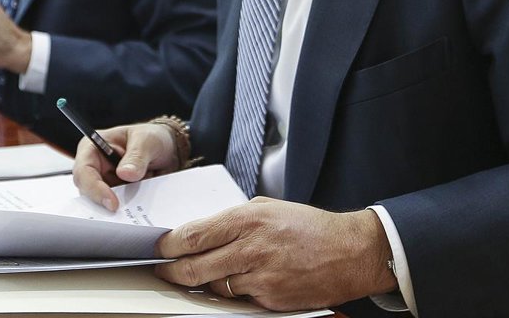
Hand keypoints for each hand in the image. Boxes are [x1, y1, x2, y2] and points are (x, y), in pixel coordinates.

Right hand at [72, 122, 178, 210]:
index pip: (83, 171)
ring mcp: (106, 184)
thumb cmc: (151, 138)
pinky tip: (140, 213)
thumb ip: (137, 155)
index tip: (112, 203)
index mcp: (92, 148)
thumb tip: (125, 173)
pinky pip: (118, 209)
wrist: (169, 150)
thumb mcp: (147, 140)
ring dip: (118, 209)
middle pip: (88, 192)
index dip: (94, 189)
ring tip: (135, 214)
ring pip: (102, 204)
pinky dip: (128, 212)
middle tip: (123, 215)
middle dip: (104, 204)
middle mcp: (95, 168)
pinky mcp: (117, 196)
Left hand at [155, 201, 395, 310]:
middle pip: (194, 267)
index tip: (157, 249)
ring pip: (214, 286)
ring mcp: (261, 277)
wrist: (350, 252)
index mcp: (248, 218)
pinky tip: (243, 282)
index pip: (194, 235)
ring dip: (207, 282)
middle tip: (164, 271)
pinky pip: (239, 299)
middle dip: (172, 271)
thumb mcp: (268, 208)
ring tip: (209, 274)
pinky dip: (235, 292)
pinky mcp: (271, 300)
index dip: (168, 245)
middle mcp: (251, 247)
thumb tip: (202, 233)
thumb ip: (234, 220)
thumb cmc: (309, 227)